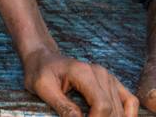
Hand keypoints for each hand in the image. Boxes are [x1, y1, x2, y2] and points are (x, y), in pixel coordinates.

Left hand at [22, 48, 136, 116]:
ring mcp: (108, 77)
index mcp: (83, 72)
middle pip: (113, 110)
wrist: (43, 58)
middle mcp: (101, 73)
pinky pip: (130, 101)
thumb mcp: (41, 87)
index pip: (102, 105)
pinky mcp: (112, 83)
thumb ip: (62, 105)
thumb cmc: (39, 71)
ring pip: (121, 109)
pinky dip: (127, 115)